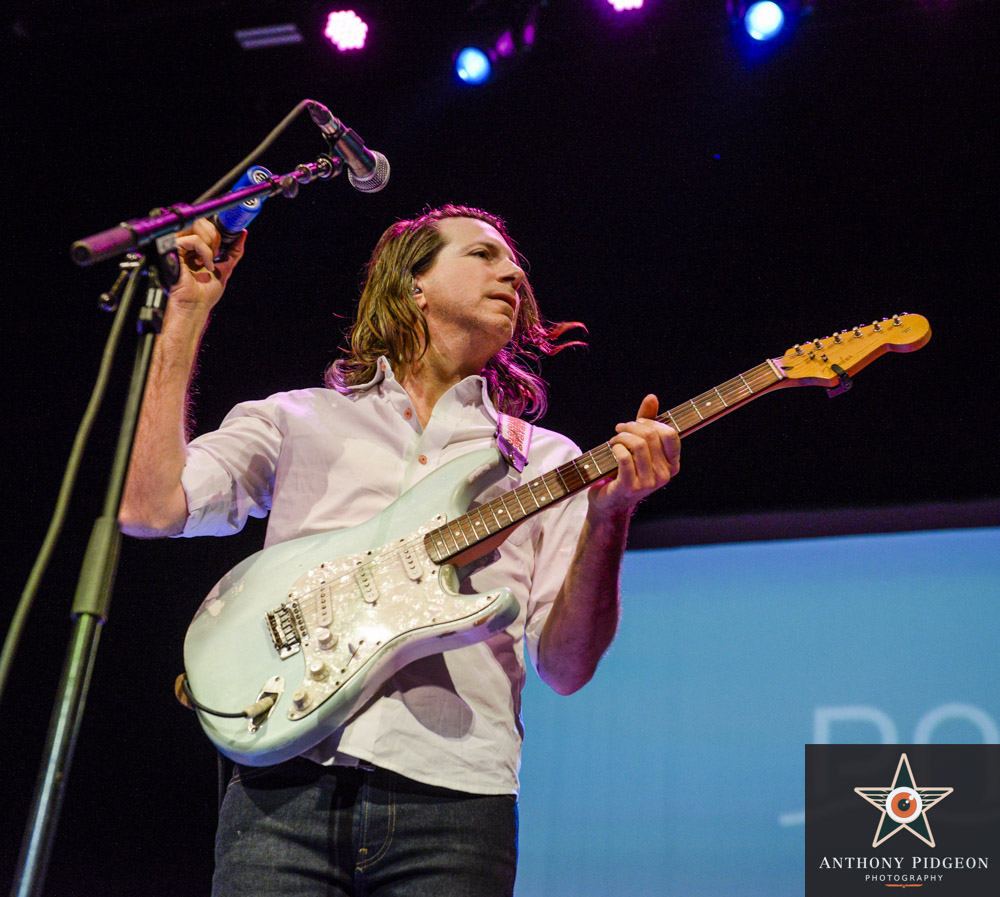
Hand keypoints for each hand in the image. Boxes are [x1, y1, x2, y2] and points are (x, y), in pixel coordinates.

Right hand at [169, 218, 245, 316]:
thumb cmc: (205, 292)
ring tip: (210, 261)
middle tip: (216, 254)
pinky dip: (205, 252)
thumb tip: (243, 233)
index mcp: (195, 246)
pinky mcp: (173, 249)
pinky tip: (204, 265)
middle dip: (215, 235)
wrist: (196, 305)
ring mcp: (178, 245)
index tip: (226, 240)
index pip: (205, 224)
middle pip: (201, 220)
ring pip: (197, 226)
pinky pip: (193, 240)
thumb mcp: (225, 268)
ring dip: (210, 243)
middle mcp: (185, 243)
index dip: (217, 229)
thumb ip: (233, 251)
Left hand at [588, 394, 679, 517]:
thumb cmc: (626, 470)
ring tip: (614, 439)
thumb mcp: (639, 445)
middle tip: (620, 428)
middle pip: (651, 436)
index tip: (638, 422)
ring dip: (622, 436)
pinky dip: (616, 447)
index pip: (670, 434)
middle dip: (632, 426)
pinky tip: (612, 448)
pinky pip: (625, 458)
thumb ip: (647, 421)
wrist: (610, 501)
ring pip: (638, 445)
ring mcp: (649, 483)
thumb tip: (652, 397)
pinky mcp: (631, 487)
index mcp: (672, 464)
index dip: (652, 422)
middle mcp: (664, 475)